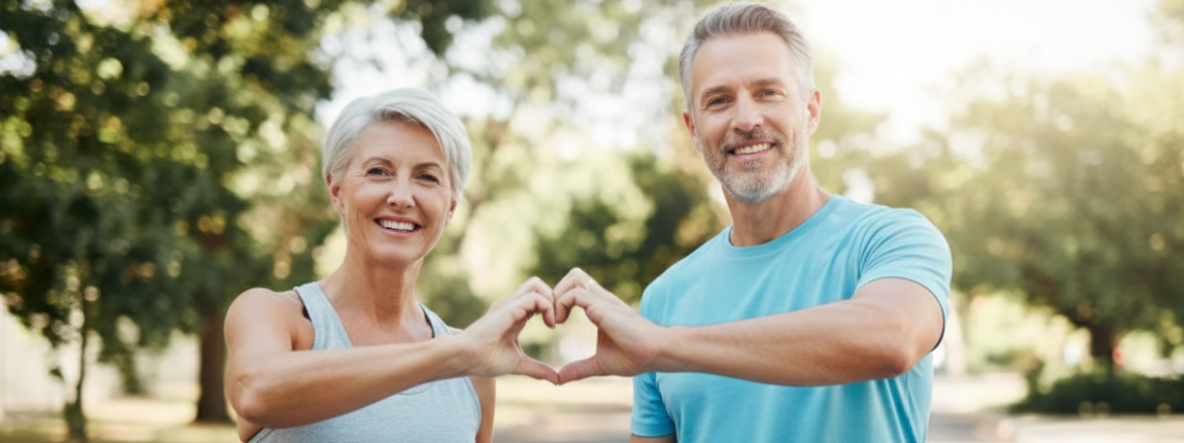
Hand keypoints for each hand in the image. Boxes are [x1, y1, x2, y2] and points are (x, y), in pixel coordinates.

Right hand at [458, 277, 558, 382]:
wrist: (465, 358)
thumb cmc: (485, 361)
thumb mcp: (519, 364)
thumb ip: (538, 369)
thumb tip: (556, 379)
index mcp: (515, 315)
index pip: (537, 298)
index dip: (550, 307)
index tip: (554, 327)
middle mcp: (512, 306)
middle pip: (537, 285)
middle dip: (553, 298)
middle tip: (556, 321)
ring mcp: (509, 304)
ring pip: (536, 284)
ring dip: (551, 300)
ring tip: (553, 322)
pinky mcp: (508, 308)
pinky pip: (534, 297)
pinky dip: (547, 307)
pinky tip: (549, 325)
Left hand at [553, 268, 665, 383]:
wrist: (656, 352)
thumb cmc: (635, 357)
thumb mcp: (600, 364)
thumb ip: (579, 368)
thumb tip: (560, 378)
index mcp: (600, 309)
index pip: (576, 289)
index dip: (560, 300)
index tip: (554, 324)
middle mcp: (601, 300)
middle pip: (574, 275)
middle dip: (557, 291)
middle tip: (552, 317)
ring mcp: (602, 300)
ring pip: (574, 277)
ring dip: (558, 294)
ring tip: (555, 320)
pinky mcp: (602, 306)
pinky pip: (574, 293)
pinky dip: (561, 304)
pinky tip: (560, 324)